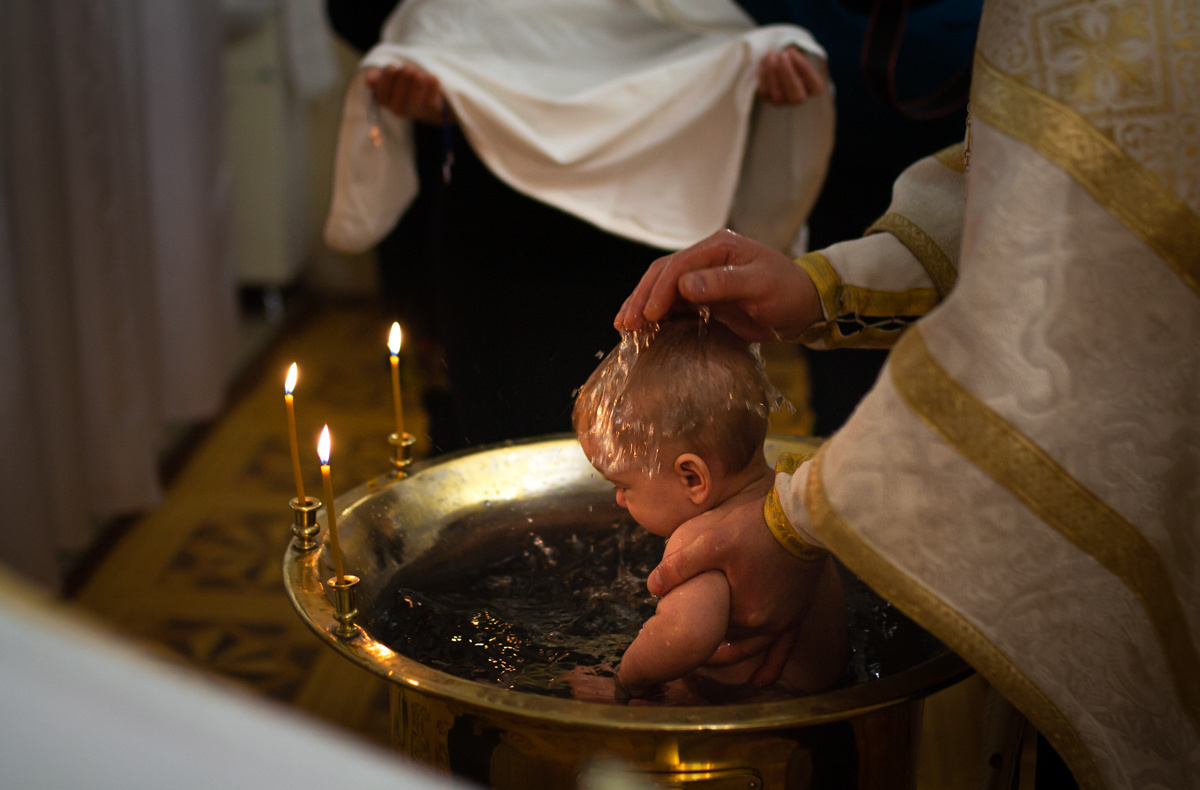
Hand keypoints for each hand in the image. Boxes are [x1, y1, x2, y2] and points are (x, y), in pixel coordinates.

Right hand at [364, 63, 448, 124]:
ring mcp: (415, 111)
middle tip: (408, 68)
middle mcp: (397, 108)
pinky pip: (431, 102)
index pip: (382, 92)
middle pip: (398, 99)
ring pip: (414, 102)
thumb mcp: (388, 76)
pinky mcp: (431, 110)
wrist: (424, 95)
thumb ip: (378, 76)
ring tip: (419, 72)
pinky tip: (432, 77)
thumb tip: (369, 79)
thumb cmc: (401, 82)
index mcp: (384, 99)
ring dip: (417, 85)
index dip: (387, 79)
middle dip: (403, 80)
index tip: (393, 66)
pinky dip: (432, 88)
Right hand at [614, 229, 822, 340]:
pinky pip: (673, 305)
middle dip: (642, 298)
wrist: (804, 306)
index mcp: (718, 246)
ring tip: (625, 327)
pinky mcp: (703, 298)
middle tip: (626, 323)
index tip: (650, 314)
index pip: (678, 265)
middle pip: (662, 274)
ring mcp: (702, 278)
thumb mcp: (761, 285)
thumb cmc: (788, 292)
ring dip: (642, 307)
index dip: (659, 289)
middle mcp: (706, 258)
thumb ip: (724, 283)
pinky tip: (642, 329)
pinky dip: (655, 316)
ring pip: (662, 288)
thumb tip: (685, 286)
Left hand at [647, 496, 824, 682]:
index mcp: (744, 614)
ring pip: (751, 649)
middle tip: (684, 642)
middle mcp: (765, 625)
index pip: (708, 629)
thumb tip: (651, 586)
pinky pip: (784, 649)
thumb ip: (680, 566)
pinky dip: (770, 666)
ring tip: (710, 657)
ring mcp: (784, 621)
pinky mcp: (798, 612)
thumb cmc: (757, 528)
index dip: (690, 625)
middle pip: (729, 643)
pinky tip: (758, 681)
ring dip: (730, 655)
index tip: (670, 624)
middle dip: (708, 642)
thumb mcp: (712, 543)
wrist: (803, 517)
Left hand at [757, 47, 824, 105]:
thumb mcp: (802, 55)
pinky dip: (763, 73)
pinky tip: (765, 59)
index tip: (793, 52)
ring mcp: (783, 102)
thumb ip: (799, 56)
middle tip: (782, 55)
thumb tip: (789, 51)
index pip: (814, 85)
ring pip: (778, 95)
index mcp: (815, 89)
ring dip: (773, 72)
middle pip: (796, 95)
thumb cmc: (796, 59)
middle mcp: (799, 99)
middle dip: (788, 74)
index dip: (803, 68)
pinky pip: (765, 90)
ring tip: (772, 54)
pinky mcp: (768, 99)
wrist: (781, 66)